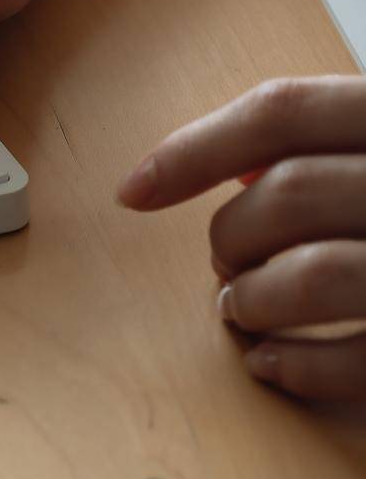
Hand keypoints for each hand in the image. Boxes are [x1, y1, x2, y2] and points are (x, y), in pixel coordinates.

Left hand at [117, 76, 365, 399]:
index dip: (192, 148)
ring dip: (251, 302)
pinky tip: (276, 365)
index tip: (135, 189)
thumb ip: (342, 144)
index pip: (284, 110)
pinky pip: (361, 361)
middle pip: (284, 194)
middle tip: (224, 261)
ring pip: (309, 276)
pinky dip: (297, 368)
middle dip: (228, 236)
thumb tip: (235, 169)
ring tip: (241, 311)